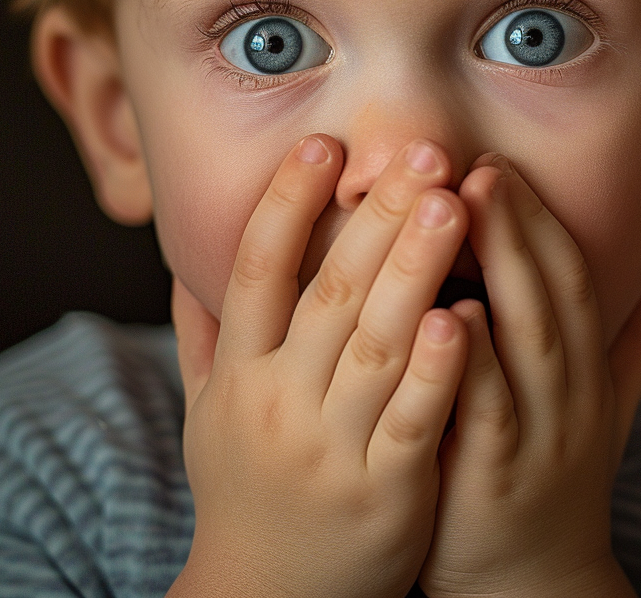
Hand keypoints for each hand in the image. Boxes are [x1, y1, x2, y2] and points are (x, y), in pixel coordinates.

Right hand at [167, 135, 471, 597]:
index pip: (257, 271)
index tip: (323, 145)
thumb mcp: (207, 411)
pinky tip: (458, 317)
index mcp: (239, 374)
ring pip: (376, 345)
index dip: (288, 203)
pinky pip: (413, 421)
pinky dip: (435, 369)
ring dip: (414, 269)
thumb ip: (200, 333)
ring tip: (452, 205)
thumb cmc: (246, 486)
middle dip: (377, 218)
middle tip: (421, 154)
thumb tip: (182, 260)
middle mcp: (278, 402)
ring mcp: (331, 449)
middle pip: (330, 294)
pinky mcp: (385, 494)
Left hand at [418, 156, 640, 597]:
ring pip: (528, 342)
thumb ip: (630, 346)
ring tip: (464, 206)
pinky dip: (474, 360)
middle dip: (520, 225)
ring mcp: (537, 439)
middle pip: (552, 297)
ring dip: (501, 269)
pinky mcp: (493, 482)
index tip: (501, 164)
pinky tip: (451, 310)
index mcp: (588, 374)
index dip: (542, 221)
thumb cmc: (554, 483)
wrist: (536, 591)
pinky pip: (488, 412)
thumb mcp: (603, 413)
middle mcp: (571, 398)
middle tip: (484, 163)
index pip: (574, 281)